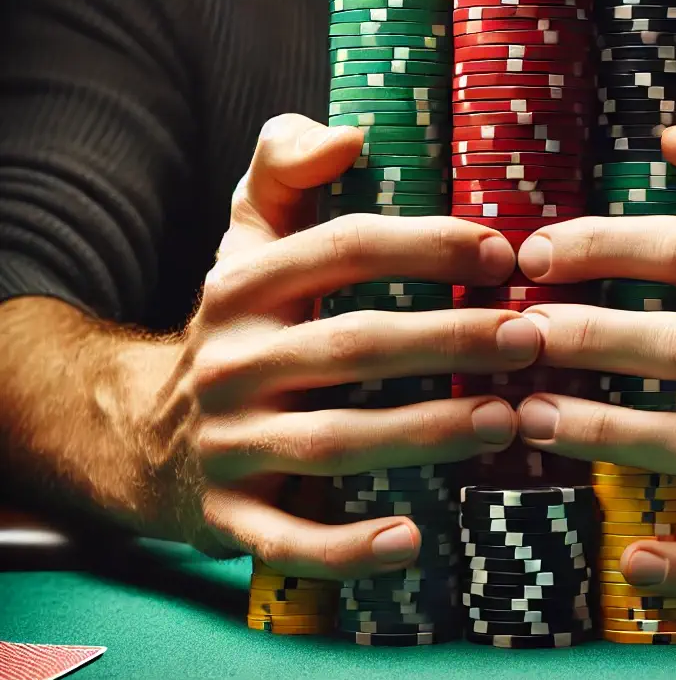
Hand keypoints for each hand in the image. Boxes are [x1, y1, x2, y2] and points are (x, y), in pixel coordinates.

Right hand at [148, 114, 539, 577]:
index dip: (427, 246)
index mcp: (242, 288)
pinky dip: (348, 547)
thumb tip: (348, 132)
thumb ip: (281, 171)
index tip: (504, 253)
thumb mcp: (241, 242)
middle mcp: (230, 362)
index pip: (343, 251)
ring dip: (428, 431)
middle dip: (452, 339)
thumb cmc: (232, 330)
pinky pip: (290, 540)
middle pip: (355, 345)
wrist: (140, 436)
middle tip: (531, 339)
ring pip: (337, 440)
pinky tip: (412, 540)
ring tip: (509, 418)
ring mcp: (227, 446)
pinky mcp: (229, 518)